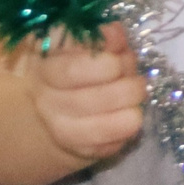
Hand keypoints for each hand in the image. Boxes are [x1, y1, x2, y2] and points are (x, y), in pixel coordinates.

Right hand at [28, 24, 147, 163]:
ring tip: (137, 99)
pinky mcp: (80, 151)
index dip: (106, 64)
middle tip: (138, 81)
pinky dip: (126, 131)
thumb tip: (114, 33)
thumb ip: (103, 38)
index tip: (122, 57)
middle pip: (90, 100)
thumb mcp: (91, 45)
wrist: (68, 104)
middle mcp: (46, 102)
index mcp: (45, 70)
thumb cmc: (86, 65)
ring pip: (101, 127)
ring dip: (131, 111)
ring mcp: (60, 130)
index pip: (71, 70)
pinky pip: (110, 147)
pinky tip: (128, 117)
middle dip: (126, 87)